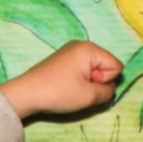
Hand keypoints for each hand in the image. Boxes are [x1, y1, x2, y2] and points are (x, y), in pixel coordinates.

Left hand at [0, 40, 121, 120]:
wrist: (26, 94)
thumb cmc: (58, 92)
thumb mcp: (89, 96)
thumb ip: (108, 92)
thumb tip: (108, 89)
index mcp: (89, 48)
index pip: (116, 66)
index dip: (106, 81)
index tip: (87, 85)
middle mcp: (81, 45)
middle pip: (105, 66)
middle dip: (97, 81)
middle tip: (78, 89)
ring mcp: (70, 51)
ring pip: (93, 70)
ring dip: (87, 83)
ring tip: (70, 89)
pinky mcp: (61, 60)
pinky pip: (81, 70)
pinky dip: (77, 81)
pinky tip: (64, 87)